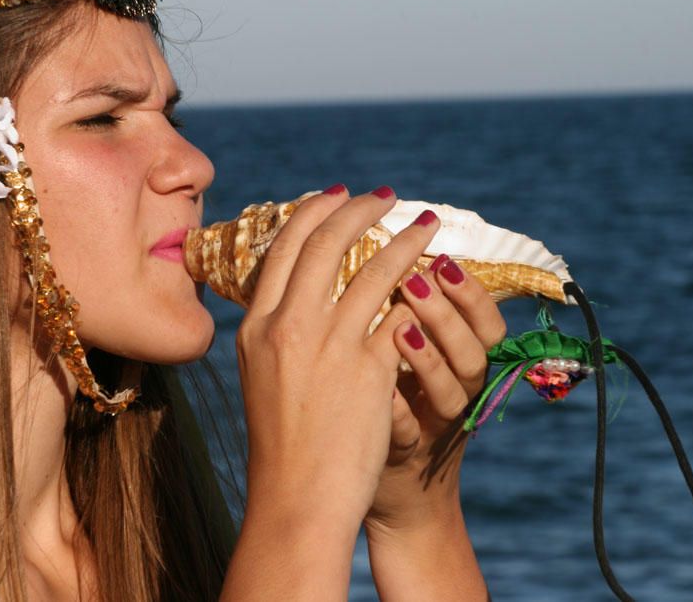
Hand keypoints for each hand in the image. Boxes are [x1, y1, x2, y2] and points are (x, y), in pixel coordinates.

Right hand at [235, 186, 441, 530]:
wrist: (294, 498)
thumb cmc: (280, 444)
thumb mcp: (261, 376)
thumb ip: (276, 333)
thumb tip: (293, 297)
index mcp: (256, 326)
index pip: (284, 248)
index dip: (314, 212)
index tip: (338, 194)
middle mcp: (288, 326)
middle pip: (327, 243)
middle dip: (360, 210)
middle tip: (385, 197)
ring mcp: (329, 345)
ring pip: (375, 270)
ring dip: (407, 241)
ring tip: (427, 226)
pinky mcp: (369, 369)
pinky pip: (401, 314)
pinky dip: (419, 295)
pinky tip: (436, 287)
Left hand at [365, 255, 506, 535]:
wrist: (389, 486)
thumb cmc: (394, 401)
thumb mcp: (408, 354)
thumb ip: (410, 309)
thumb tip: (393, 245)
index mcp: (463, 362)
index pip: (487, 323)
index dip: (471, 292)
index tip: (442, 257)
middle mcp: (460, 393)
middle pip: (474, 352)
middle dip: (448, 314)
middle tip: (414, 279)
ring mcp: (435, 426)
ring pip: (451, 393)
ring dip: (428, 358)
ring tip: (400, 327)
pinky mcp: (407, 455)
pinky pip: (406, 434)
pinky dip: (394, 410)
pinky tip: (378, 387)